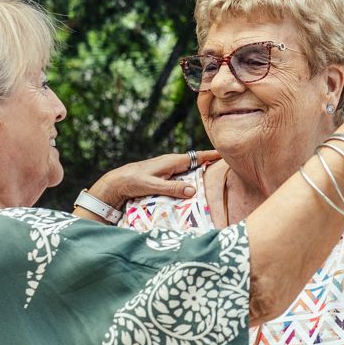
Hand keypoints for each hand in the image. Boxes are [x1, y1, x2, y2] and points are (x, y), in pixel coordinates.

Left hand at [83, 150, 220, 212]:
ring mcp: (167, 169)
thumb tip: (192, 190)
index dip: (211, 155)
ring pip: (188, 170)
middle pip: (195, 163)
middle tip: (226, 168)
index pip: (196, 156)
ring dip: (199, 173)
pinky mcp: (163, 176)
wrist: (117, 182)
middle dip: (209, 164)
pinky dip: (189, 180)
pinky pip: (181, 177)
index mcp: (171, 162)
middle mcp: (171, 163)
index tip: (226, 153)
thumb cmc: (133, 181)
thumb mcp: (153, 186)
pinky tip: (193, 189)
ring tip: (214, 179)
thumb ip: (172, 188)